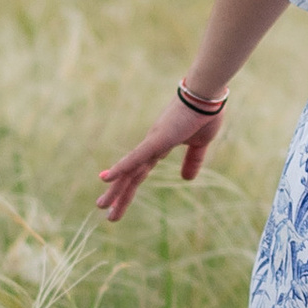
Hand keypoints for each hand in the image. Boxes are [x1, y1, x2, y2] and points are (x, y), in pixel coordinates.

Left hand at [97, 91, 225, 221]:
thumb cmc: (204, 114)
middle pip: (131, 175)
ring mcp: (152, 143)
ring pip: (129, 170)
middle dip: (119, 194)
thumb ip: (192, 160)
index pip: (141, 171)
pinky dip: (120, 168)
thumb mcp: (200, 144)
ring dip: (115, 189)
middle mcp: (151, 146)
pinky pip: (136, 157)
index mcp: (160, 147)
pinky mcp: (157, 140)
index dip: (130, 186)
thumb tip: (186, 179)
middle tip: (106, 212)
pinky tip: (105, 178)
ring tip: (101, 206)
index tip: (119, 201)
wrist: (206, 95)